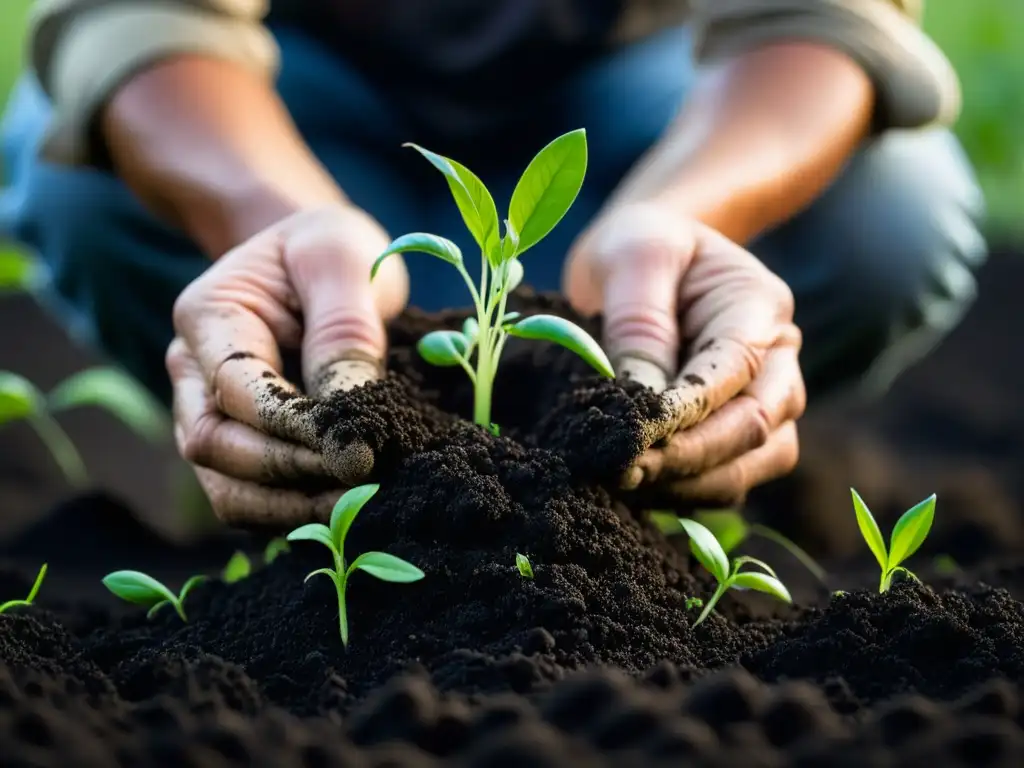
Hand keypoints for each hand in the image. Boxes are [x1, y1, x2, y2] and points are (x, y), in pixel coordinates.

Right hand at [167, 204, 408, 525]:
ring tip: (356, 507)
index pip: (237, 390)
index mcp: (208, 316)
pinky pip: (246, 495)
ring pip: (224, 485)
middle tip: (363, 483)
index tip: (356, 451)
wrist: (318, 257)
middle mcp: (192, 370)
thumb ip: (342, 330)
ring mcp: (207, 412)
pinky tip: (343, 508)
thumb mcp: (342, 260)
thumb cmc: (329, 250)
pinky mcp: (237, 442)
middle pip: (216, 446)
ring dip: (286, 506)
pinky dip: (289, 510)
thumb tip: (348, 420)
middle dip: (290, 473)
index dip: (292, 428)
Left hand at [564, 202, 804, 507]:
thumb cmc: (641, 246)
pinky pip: (727, 477)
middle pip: (757, 427)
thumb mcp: (635, 254)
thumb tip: (641, 404)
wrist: (645, 258)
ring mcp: (766, 401)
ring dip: (690, 484)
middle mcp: (777, 359)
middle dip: (691, 458)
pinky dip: (685, 490)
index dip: (692, 409)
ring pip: (751, 465)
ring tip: (624, 483)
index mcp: (759, 305)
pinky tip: (636, 487)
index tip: (634, 434)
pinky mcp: (737, 433)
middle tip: (623, 471)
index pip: (739, 368)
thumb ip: (641, 322)